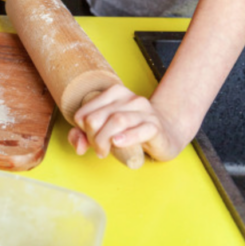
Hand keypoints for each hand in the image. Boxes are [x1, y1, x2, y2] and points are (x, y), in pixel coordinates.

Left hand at [68, 84, 188, 161]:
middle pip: (97, 118)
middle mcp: (129, 98)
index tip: (91, 139)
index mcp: (113, 93)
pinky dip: (126, 137)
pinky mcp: (155, 126)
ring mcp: (144, 111)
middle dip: (92, 138)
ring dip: (104, 141)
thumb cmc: (129, 132)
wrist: (165, 135)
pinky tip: (117, 142)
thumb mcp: (103, 131)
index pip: (84, 113)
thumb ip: (83, 136)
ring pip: (116, 121)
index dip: (82, 131)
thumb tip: (79, 147)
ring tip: (104, 152)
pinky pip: (140, 129)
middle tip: (99, 149)